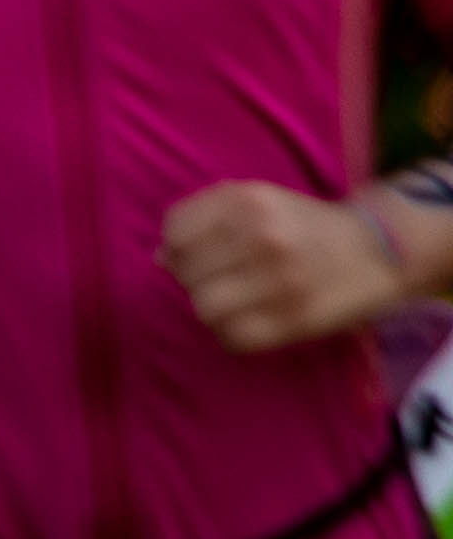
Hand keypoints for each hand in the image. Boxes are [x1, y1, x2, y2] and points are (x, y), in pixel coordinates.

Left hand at [162, 180, 412, 352]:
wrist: (379, 250)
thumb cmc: (307, 226)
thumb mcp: (261, 203)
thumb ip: (208, 221)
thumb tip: (160, 258)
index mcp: (248, 200)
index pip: (176, 232)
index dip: (179, 247)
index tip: (198, 253)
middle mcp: (262, 236)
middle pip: (186, 273)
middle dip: (196, 278)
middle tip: (224, 278)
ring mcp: (280, 279)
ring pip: (204, 307)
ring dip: (213, 308)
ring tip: (236, 300)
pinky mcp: (295, 318)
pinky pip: (233, 337)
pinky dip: (232, 333)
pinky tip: (250, 319)